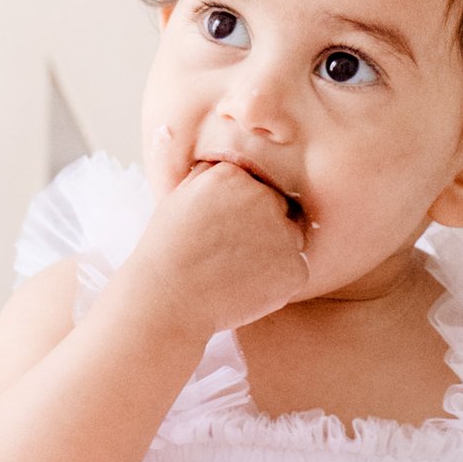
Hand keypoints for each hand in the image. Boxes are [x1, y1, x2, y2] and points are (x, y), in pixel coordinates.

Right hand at [129, 155, 309, 335]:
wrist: (167, 300)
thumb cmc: (167, 250)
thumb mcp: (180, 196)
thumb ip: (208, 173)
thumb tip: (224, 161)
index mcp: (235, 175)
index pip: (257, 183)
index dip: (242, 208)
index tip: (224, 228)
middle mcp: (264, 198)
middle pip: (279, 207)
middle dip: (263, 226)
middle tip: (232, 252)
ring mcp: (282, 234)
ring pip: (291, 237)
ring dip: (274, 250)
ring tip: (238, 269)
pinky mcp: (294, 269)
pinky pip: (295, 270)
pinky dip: (278, 279)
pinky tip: (247, 286)